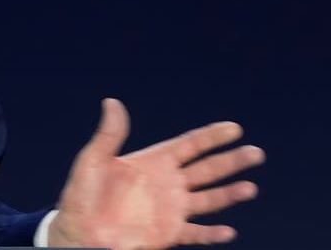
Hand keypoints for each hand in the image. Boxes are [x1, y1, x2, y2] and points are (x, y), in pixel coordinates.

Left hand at [49, 98, 263, 249]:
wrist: (78, 233)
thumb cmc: (80, 196)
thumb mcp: (92, 161)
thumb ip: (109, 135)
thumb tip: (111, 102)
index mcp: (152, 162)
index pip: (188, 145)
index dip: (211, 136)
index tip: (235, 128)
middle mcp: (167, 183)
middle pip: (207, 169)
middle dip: (232, 161)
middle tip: (256, 153)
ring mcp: (170, 209)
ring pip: (209, 199)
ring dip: (229, 194)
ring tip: (250, 188)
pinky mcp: (168, 233)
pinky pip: (196, 233)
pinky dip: (212, 233)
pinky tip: (228, 231)